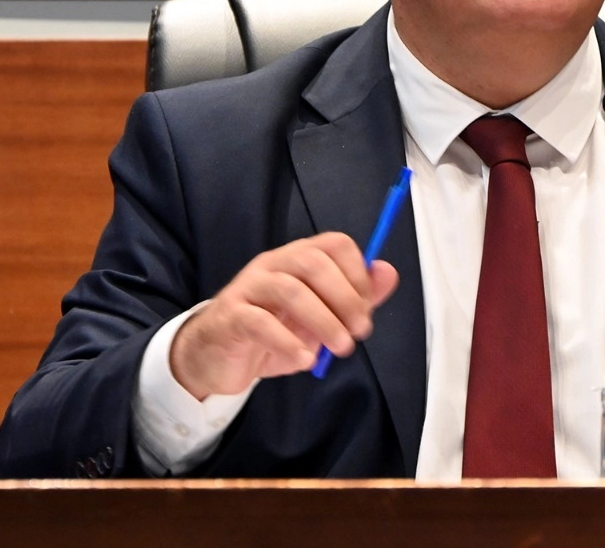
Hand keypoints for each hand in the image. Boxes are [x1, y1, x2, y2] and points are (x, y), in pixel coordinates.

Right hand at [169, 232, 399, 399]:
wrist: (217, 357)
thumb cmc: (273, 333)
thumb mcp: (320, 318)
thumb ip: (355, 297)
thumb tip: (388, 272)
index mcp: (298, 258)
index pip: (334, 244)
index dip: (357, 274)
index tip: (367, 308)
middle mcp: (273, 264)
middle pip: (313, 263)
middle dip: (344, 298)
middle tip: (358, 332)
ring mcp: (248, 287)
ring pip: (290, 290)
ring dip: (323, 321)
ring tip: (338, 349)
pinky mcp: (230, 316)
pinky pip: (260, 322)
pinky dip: (288, 342)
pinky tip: (304, 360)